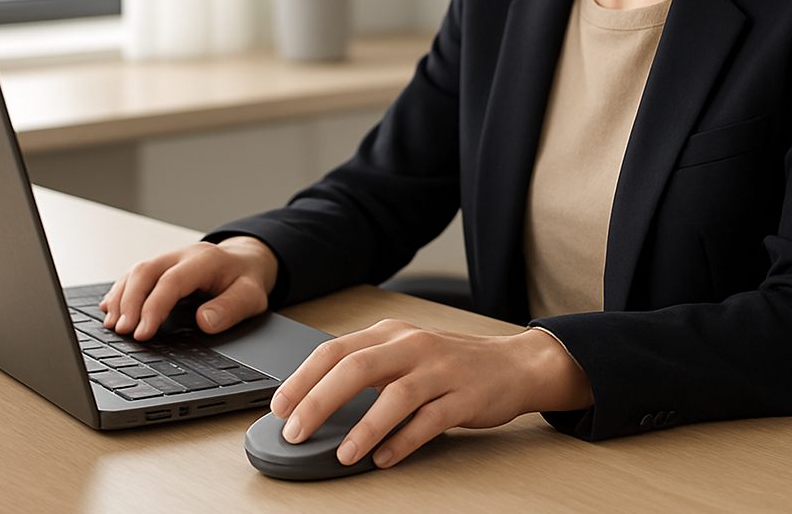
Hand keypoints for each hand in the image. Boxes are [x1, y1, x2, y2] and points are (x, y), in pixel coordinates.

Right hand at [99, 237, 278, 340]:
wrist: (247, 261)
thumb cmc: (246, 280)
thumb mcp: (251, 296)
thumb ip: (231, 308)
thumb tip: (204, 321)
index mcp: (205, 260)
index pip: (172, 281)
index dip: (154, 307)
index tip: (143, 334)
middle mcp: (183, 255)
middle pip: (146, 271)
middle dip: (130, 302)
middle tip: (123, 332)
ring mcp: (170, 258)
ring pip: (136, 272)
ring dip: (122, 298)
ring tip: (114, 326)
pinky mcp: (162, 267)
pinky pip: (135, 275)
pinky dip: (120, 292)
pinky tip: (110, 309)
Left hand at [269, 320, 592, 468]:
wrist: (512, 364)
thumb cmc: (450, 363)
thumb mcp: (404, 354)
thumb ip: (367, 370)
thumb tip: (314, 400)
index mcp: (390, 333)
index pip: (335, 350)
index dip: (303, 378)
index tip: (279, 407)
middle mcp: (411, 345)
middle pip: (356, 367)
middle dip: (319, 400)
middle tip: (296, 432)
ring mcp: (440, 369)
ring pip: (393, 395)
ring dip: (363, 427)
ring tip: (342, 454)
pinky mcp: (464, 396)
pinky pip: (429, 420)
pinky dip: (403, 441)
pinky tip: (384, 458)